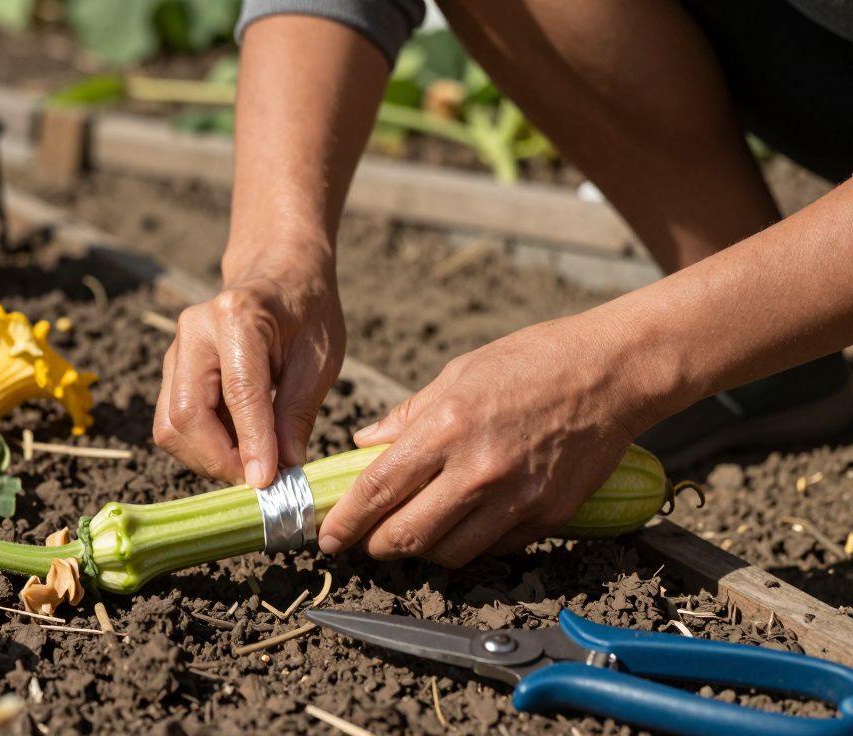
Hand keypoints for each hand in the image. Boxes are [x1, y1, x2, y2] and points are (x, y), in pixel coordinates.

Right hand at [153, 254, 344, 487]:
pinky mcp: (171, 371)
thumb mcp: (319, 358)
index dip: (251, 442)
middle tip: (260, 481)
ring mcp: (175, 351)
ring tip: (250, 465)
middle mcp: (193, 332)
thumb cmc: (305, 312)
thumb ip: (297, 412)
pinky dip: (201, 447)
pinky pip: (173, 421)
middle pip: (185, 414)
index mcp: (237, 316)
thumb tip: (284, 468)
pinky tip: (236, 448)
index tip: (267, 481)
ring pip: (170, 425)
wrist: (277, 275)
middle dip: (219, 459)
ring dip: (206, 458)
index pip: (238, 392)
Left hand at [317, 315, 658, 565]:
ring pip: (450, 554)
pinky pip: (494, 549)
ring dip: (422, 551)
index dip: (346, 522)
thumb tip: (364, 445)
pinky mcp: (548, 518)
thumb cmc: (533, 362)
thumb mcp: (457, 374)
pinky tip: (462, 525)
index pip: (378, 491)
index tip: (329, 536)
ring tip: (413, 532)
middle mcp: (478, 472)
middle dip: (377, 547)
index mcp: (446, 429)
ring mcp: (516, 500)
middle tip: (366, 541)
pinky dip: (469, 545)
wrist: (612, 372)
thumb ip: (407, 417)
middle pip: (408, 537)